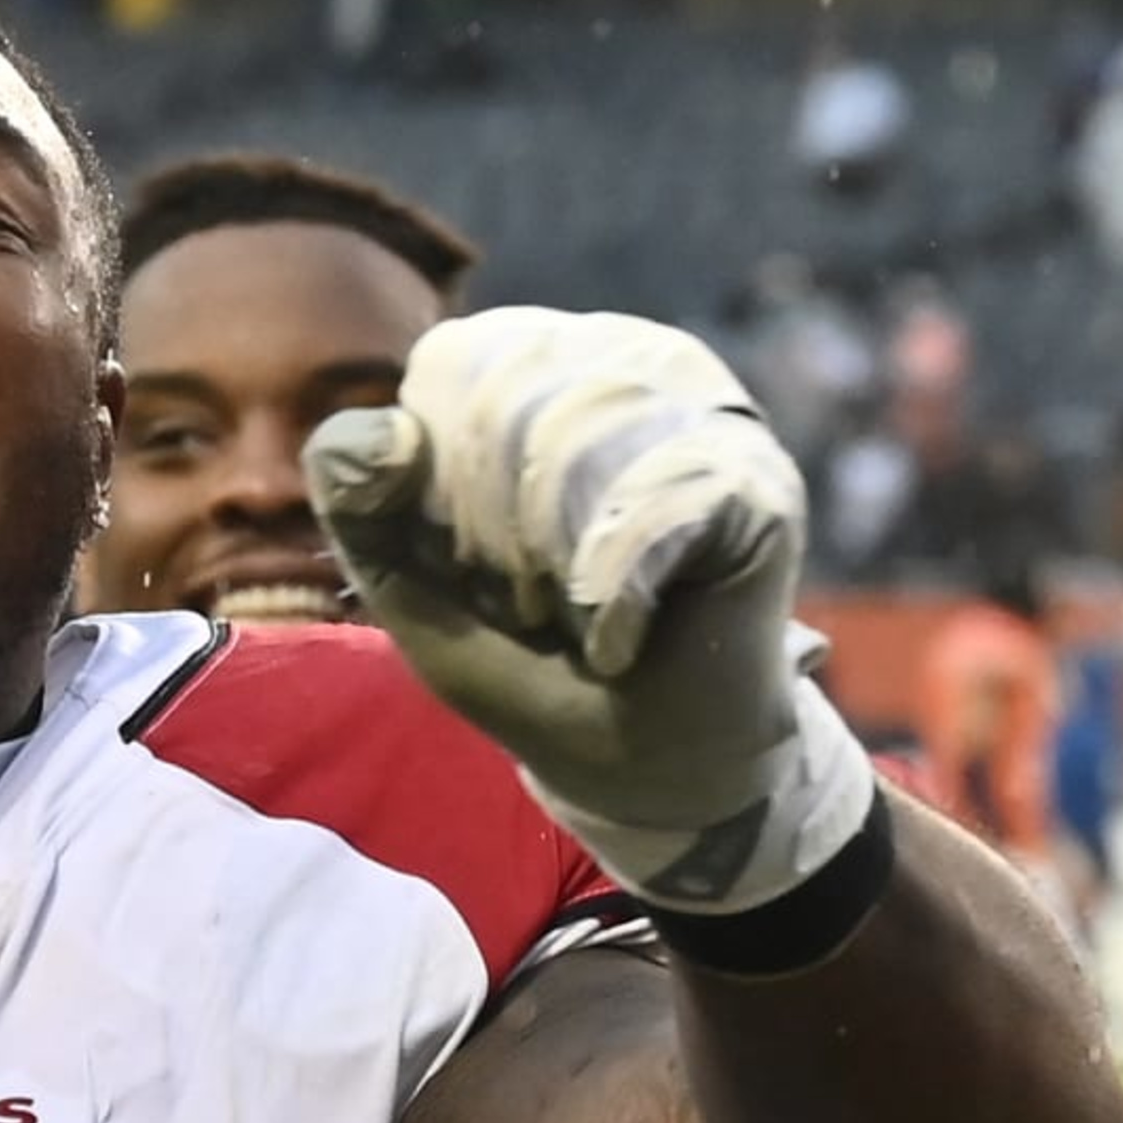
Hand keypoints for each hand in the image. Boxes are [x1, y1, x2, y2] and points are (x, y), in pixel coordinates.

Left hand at [306, 308, 874, 911]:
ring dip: (551, 568)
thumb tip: (369, 432)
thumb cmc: (531, 659)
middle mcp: (630, 360)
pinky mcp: (760, 483)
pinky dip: (612, 601)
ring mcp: (705, 413)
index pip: (456, 366)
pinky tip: (619, 640)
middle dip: (494, 539)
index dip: (440, 482)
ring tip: (578, 618)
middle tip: (534, 609)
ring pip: (578, 443)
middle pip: (511, 402)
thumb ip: (362, 508)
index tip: (475, 567)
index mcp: (543, 361)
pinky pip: (653, 509)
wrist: (641, 762)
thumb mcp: (414, 590)